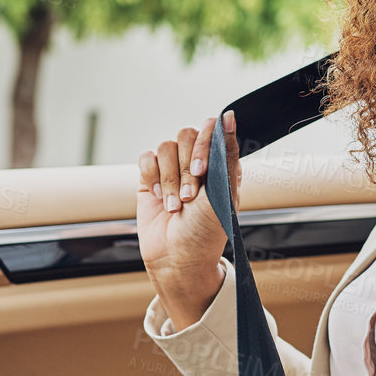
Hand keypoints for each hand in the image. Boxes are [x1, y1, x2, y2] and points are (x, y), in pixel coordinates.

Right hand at [137, 111, 240, 327]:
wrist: (178, 259)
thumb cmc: (206, 232)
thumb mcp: (224, 193)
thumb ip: (226, 153)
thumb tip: (229, 116)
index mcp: (220, 164)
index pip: (211, 131)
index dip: (204, 146)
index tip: (201, 170)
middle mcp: (197, 163)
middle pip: (186, 135)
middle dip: (186, 167)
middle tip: (189, 197)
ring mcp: (172, 170)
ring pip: (165, 147)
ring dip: (169, 179)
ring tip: (174, 205)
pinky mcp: (150, 179)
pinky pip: (146, 157)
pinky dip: (152, 177)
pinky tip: (158, 197)